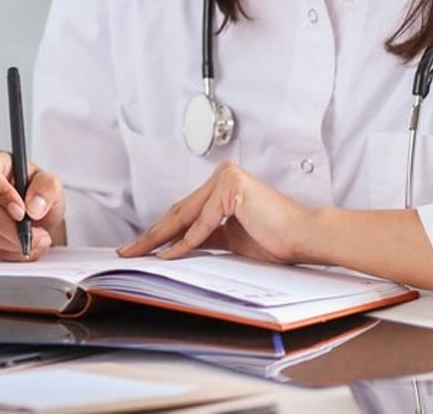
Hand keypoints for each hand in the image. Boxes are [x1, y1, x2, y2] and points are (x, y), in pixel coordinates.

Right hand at [0, 151, 65, 261]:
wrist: (32, 213)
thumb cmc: (36, 192)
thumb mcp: (50, 184)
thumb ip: (47, 189)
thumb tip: (34, 207)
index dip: (1, 194)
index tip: (22, 213)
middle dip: (15, 231)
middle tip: (39, 236)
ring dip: (14, 244)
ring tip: (34, 240)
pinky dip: (6, 252)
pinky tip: (19, 245)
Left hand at [116, 161, 313, 263]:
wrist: (305, 238)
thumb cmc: (277, 240)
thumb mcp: (231, 239)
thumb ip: (207, 236)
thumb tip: (175, 247)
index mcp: (223, 185)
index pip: (184, 212)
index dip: (160, 232)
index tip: (139, 248)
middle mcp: (221, 177)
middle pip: (179, 212)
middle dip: (151, 235)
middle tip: (127, 251)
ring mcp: (226, 179)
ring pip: (185, 216)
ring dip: (158, 239)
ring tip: (138, 253)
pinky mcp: (231, 188)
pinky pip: (203, 223)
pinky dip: (184, 242)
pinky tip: (166, 255)